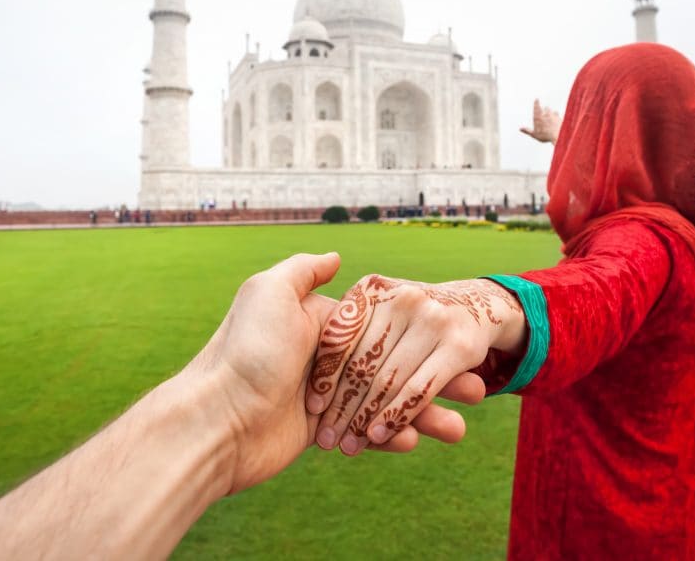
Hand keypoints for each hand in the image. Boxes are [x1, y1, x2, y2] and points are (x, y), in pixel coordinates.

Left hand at [186, 255, 486, 493]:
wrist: (216, 421)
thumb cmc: (246, 351)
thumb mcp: (269, 293)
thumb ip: (304, 271)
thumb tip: (336, 255)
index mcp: (320, 324)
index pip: (385, 330)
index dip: (424, 338)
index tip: (463, 347)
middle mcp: (326, 358)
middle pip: (394, 367)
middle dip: (436, 381)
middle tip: (478, 392)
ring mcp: (326, 397)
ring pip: (386, 402)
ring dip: (425, 415)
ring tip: (458, 429)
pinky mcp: (322, 433)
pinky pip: (368, 432)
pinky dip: (395, 435)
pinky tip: (417, 439)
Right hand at [520, 98, 561, 143]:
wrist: (558, 135)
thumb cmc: (545, 136)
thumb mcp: (534, 134)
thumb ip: (527, 130)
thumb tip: (520, 129)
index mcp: (538, 118)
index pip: (536, 108)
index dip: (536, 103)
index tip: (537, 99)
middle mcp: (545, 114)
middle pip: (546, 108)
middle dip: (545, 109)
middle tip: (545, 109)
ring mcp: (553, 115)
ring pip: (552, 110)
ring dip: (551, 112)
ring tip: (552, 113)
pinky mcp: (559, 117)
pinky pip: (558, 115)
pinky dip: (557, 116)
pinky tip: (557, 118)